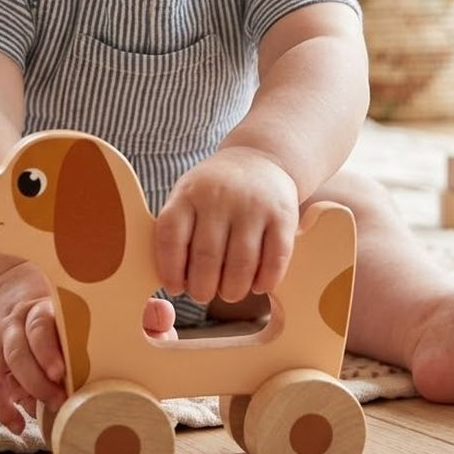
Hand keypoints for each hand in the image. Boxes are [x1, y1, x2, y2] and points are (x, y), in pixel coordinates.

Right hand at [0, 267, 179, 433]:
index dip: (51, 346)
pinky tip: (18, 424)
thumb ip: (136, 313)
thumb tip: (166, 320)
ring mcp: (3, 336)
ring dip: (24, 387)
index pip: (44, 321)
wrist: (15, 288)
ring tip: (45, 411)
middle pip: (21, 342)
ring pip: (2, 360)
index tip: (65, 371)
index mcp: (50, 305)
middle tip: (60, 395)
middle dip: (38, 372)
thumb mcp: (103, 305)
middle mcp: (21, 318)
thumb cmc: (70, 309)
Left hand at [154, 147, 299, 304]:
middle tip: (203, 295)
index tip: (176, 287)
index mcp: (188, 194)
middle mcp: (219, 197)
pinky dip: (265, 281)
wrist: (260, 158)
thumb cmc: (215, 190)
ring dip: (233, 290)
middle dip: (203, 288)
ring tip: (229, 293)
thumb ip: (177, 231)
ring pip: (241, 264)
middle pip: (207, 257)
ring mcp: (253, 205)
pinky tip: (257, 285)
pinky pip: (275, 260)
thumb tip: (174, 282)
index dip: (170, 269)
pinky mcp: (283, 215)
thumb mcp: (187, 196)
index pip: (171, 237)